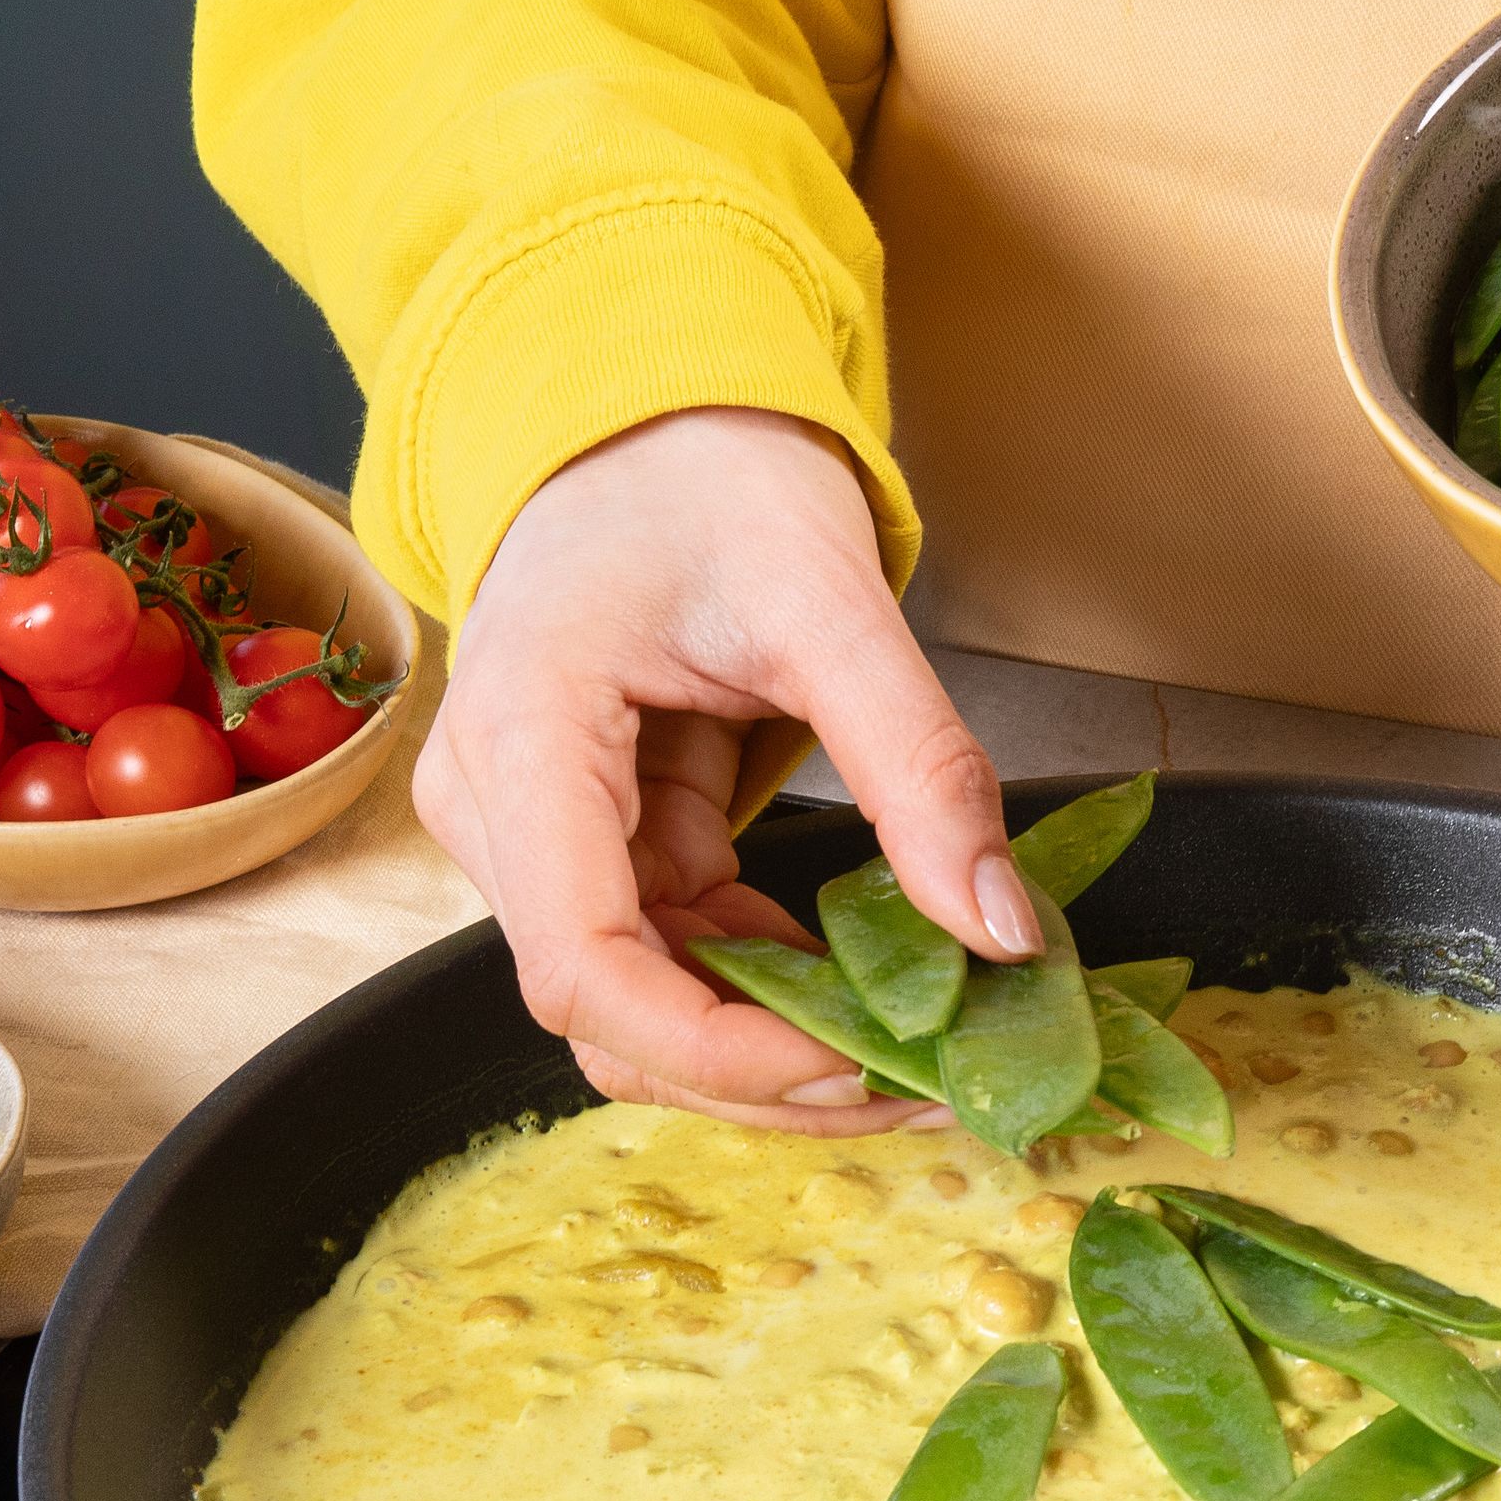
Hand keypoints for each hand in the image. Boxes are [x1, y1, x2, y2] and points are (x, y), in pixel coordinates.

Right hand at [411, 407, 1029, 1128]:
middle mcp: (499, 812)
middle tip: (929, 1086)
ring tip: (920, 1055)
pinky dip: (774, 996)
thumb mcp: (831, 602)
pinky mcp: (595, 847)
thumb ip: (919, 767)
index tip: (859, 1064)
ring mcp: (538, 839)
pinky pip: (677, 959)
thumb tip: (1001, 930)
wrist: (649, 414)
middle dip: (768, 1077)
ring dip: (777, 1053)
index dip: (719, 1050)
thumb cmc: (705, 472)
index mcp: (523, 741)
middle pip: (612, 1022)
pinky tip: (871, 996)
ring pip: (643, 1014)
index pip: (585, 969)